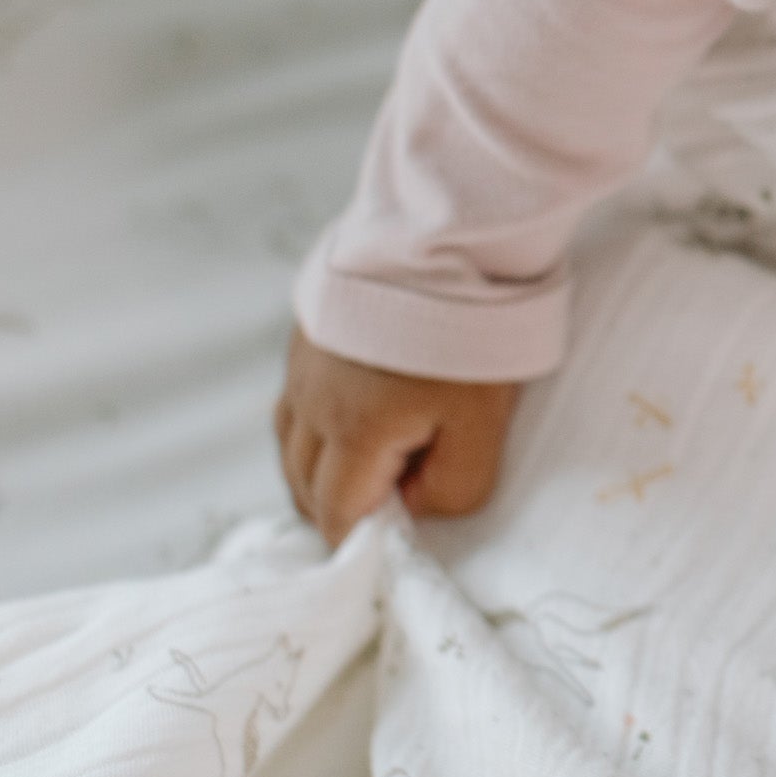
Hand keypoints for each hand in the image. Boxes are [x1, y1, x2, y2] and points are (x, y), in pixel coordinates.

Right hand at [274, 327, 520, 546]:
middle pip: (304, 485)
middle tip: (389, 503)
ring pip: (292, 446)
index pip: (336, 517)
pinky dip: (316, 427)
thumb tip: (414, 507)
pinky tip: (356, 416)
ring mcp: (301, 368)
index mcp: (352, 433)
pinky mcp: (306, 337)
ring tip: (374, 466)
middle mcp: (310, 404)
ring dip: (323, 469)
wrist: (449, 238)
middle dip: (339, 507)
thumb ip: (452, 485)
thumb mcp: (483, 424)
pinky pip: (295, 403)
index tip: (398, 534)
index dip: (364, 539)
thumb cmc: (472, 335)